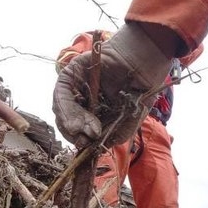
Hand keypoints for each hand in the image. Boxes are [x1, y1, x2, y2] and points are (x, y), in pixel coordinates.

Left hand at [52, 23, 176, 147]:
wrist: (146, 60)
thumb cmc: (143, 85)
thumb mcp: (133, 115)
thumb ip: (119, 131)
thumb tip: (102, 146)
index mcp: (99, 109)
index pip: (83, 128)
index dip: (84, 139)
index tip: (90, 147)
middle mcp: (86, 98)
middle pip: (69, 121)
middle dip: (75, 134)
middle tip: (86, 140)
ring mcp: (77, 85)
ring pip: (62, 109)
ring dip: (69, 124)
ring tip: (82, 132)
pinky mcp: (72, 73)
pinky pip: (60, 92)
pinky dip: (64, 109)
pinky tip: (74, 122)